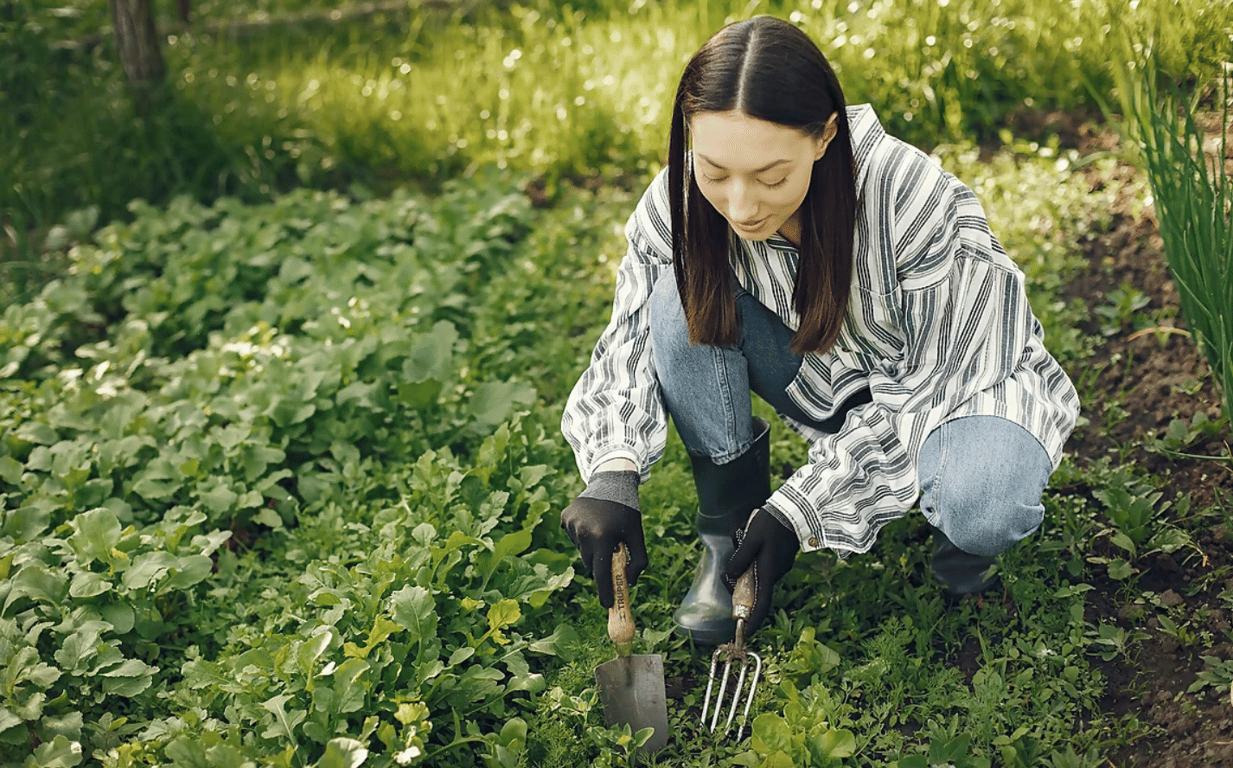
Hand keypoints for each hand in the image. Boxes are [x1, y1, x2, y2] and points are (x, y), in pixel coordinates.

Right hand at [560, 496, 647, 608]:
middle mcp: (584, 532)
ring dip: (592, 548)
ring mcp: (572, 524)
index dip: (604, 591)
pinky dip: (582, 536)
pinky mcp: (565, 518)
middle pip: (590, 563)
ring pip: (582, 550)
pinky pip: (573, 537)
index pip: (601, 573)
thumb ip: (638, 561)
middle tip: (611, 553)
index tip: (607, 604)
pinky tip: (591, 523)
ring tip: (602, 531)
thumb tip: (630, 582)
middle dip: (600, 563)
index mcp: (603, 537)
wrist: (611, 482)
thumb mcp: (637, 535)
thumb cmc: (627, 511)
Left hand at [723, 508, 799, 635]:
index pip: (761, 604)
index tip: (744, 632)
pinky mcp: (781, 558)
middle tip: (727, 574)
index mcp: (769, 572)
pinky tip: (749, 539)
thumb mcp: (750, 540)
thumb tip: (731, 576)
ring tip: (740, 541)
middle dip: (740, 585)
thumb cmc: (771, 524)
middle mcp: (776, 573)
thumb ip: (740, 559)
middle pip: (755, 589)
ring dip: (746, 567)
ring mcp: (780, 566)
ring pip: (758, 575)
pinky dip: (753, 559)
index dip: (753, 620)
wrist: (795, 510)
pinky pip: (763, 565)